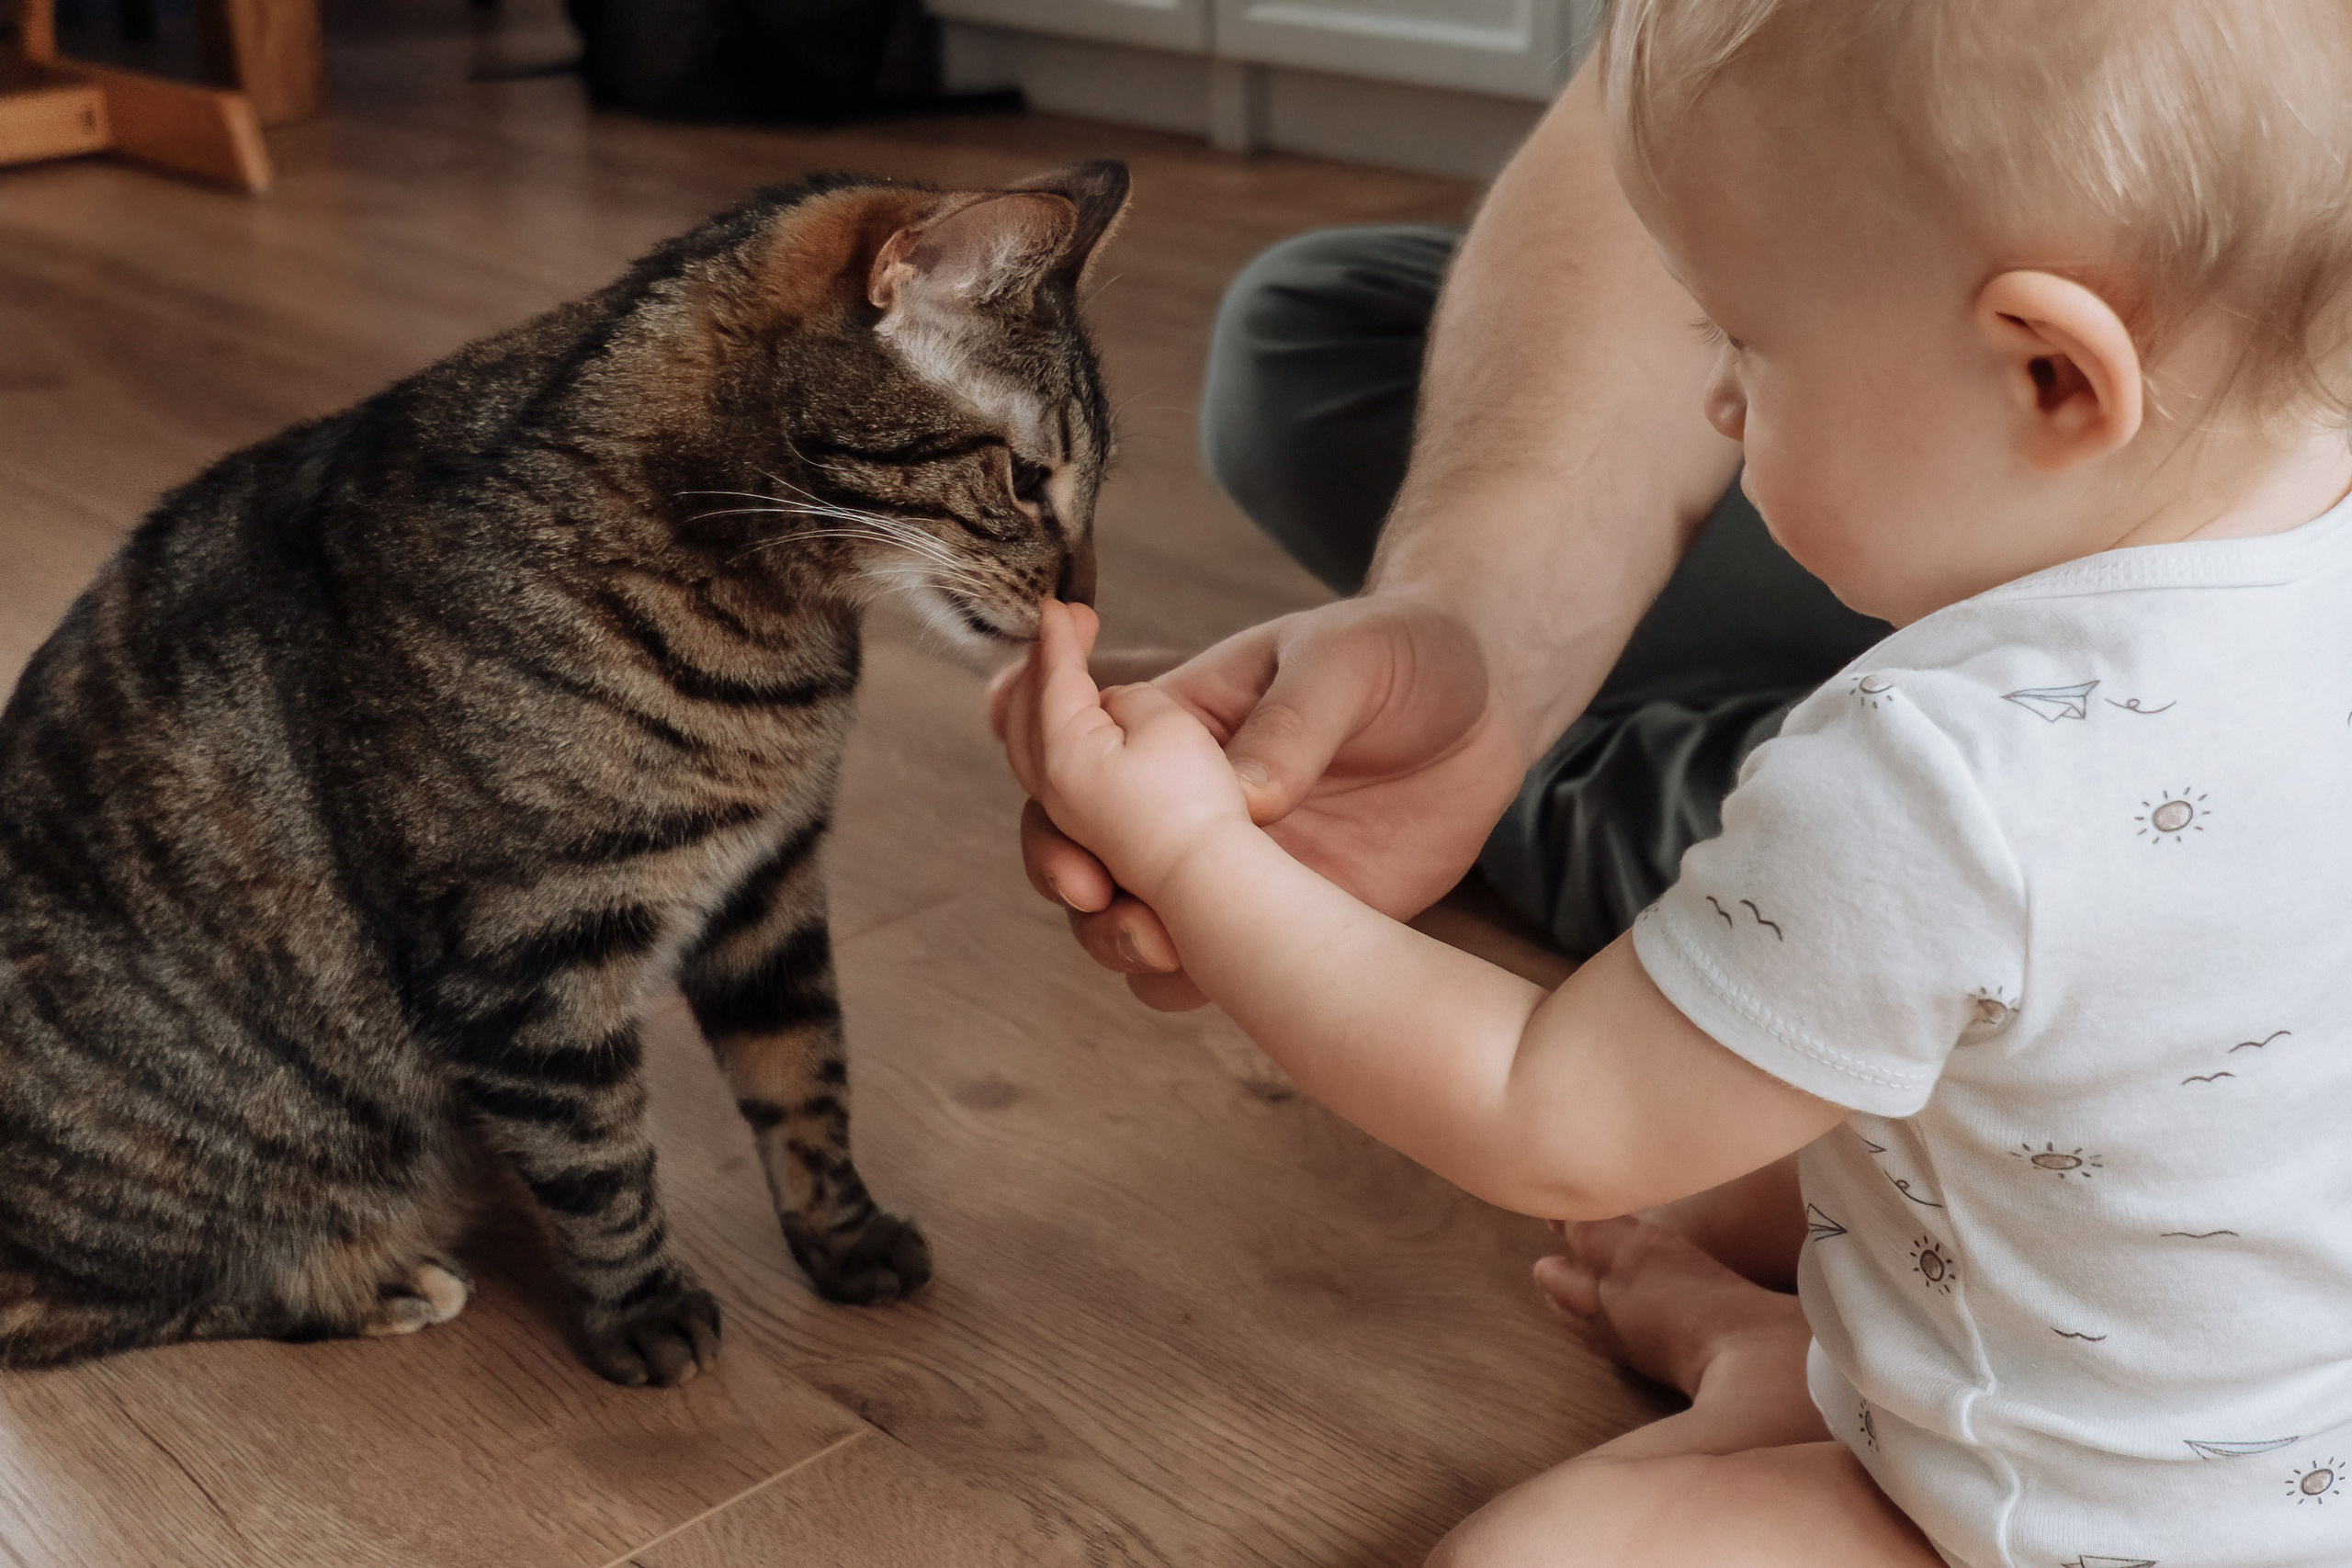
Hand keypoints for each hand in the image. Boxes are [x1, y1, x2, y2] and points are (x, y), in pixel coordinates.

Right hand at [991, 593, 1531, 1009]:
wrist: (1489, 708)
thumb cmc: (1405, 652)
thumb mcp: (1349, 659)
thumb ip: (1294, 721)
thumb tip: (1247, 797)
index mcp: (1179, 722)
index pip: (1073, 751)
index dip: (1047, 789)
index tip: (1070, 828)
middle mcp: (1186, 799)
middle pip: (1077, 846)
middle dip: (1065, 874)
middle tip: (1100, 894)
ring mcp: (1231, 865)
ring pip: (1129, 918)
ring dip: (1118, 940)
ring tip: (1158, 947)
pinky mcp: (1284, 920)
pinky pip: (1212, 968)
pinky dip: (1190, 983)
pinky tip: (1216, 983)